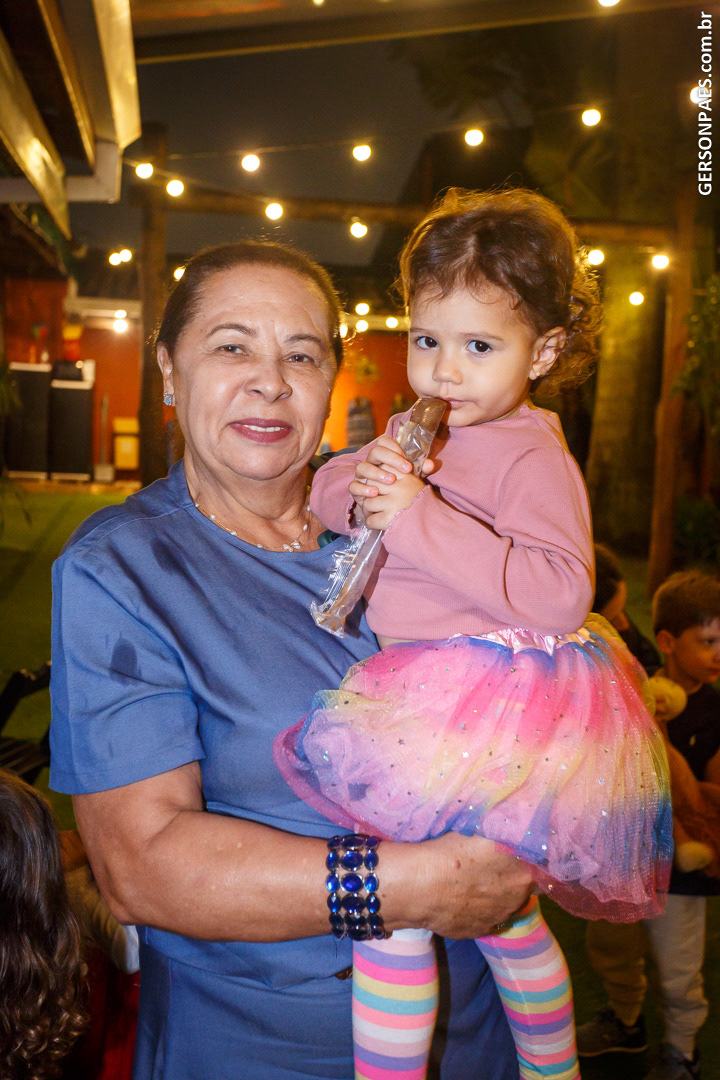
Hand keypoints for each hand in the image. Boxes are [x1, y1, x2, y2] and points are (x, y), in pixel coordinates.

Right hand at [349, 435, 433, 528]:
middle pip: (375, 452)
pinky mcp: (355, 489)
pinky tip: (375, 493)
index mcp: (384, 456)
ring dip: (377, 473)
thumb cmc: (400, 488)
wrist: (387, 509)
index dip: (395, 447)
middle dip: (391, 459)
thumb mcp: (412, 478)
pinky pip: (354, 486)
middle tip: (406, 470)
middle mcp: (371, 462)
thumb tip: (430, 464)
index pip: (384, 442)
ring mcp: (362, 475)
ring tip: (391, 481)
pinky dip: (363, 489)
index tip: (408, 460)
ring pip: (362, 467)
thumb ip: (421, 470)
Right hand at [384, 833, 533, 938]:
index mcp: (522, 871)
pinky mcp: (480, 931)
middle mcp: (517, 898)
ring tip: (473, 880)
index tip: (527, 854)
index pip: (545, 870)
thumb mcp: (481, 834)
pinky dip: (478, 908)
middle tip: (495, 864)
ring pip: (506, 904)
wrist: (420, 886)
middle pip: (525, 887)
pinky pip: (486, 917)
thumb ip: (503, 838)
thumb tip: (510, 832)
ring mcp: (498, 918)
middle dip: (515, 877)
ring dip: (497, 894)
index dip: (536, 861)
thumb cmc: (449, 851)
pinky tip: (461, 896)